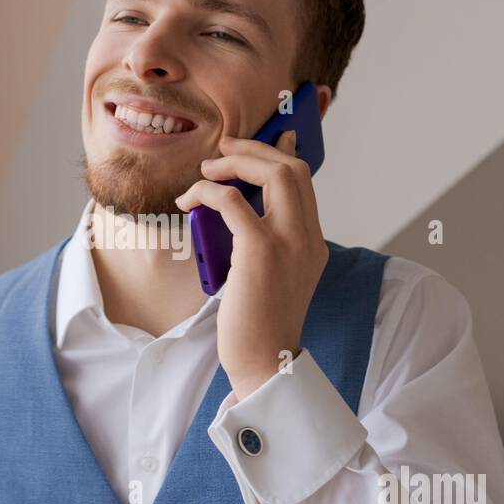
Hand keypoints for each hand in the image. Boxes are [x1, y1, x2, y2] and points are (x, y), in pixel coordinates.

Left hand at [175, 130, 328, 398]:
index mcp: (313, 242)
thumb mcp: (274, 276)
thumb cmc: (259, 324)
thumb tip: (241, 212)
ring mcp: (289, 243)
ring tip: (206, 172)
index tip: (257, 140)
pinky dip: (208, 192)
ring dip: (234, 164)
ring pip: (273, 175)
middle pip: (292, 168)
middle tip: (221, 151)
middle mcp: (308, 238)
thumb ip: (269, 242)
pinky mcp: (261, 253)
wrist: (266, 363)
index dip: (279, 153)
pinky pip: (233, 202)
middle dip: (253, 150)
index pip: (304, 181)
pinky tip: (190, 202)